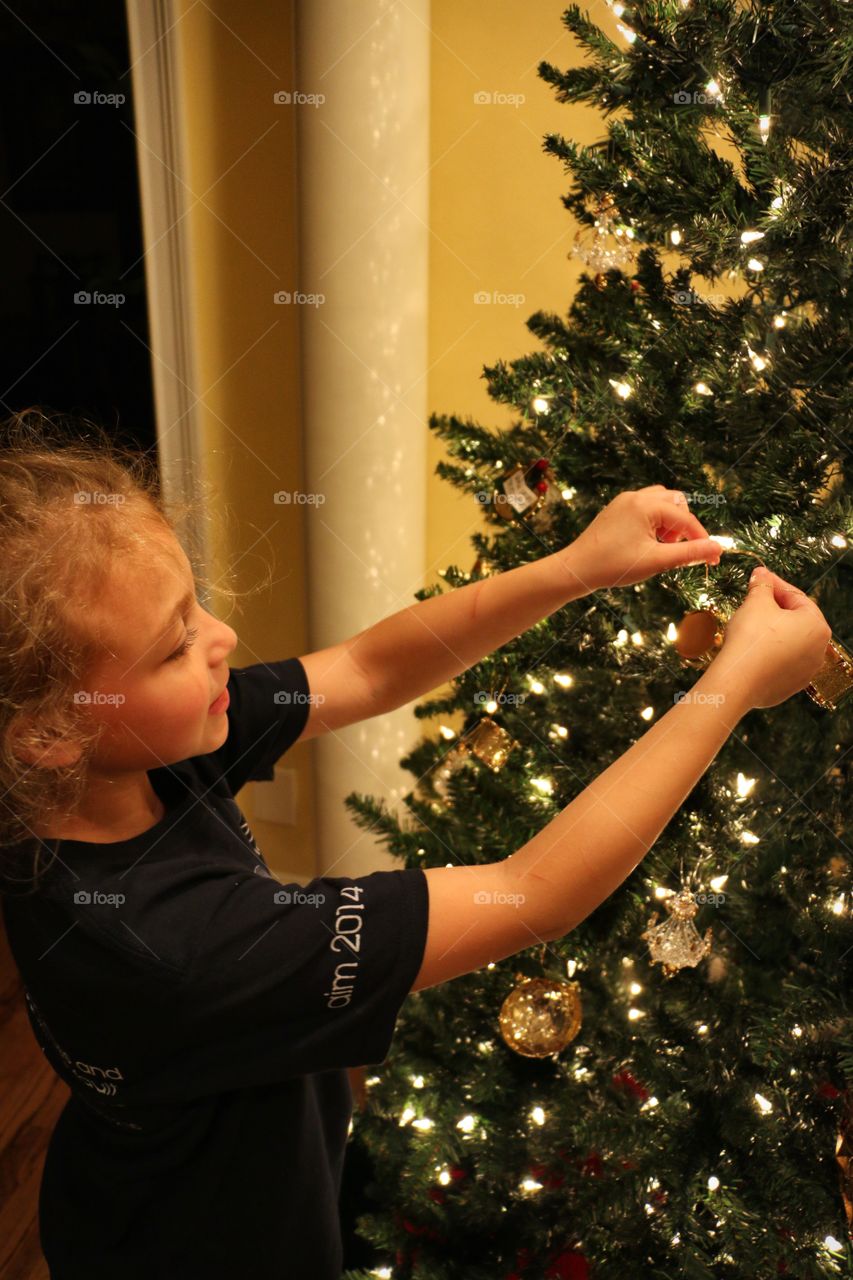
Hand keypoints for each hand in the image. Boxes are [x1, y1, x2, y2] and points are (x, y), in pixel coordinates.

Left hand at [566, 485, 722, 590]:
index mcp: (645, 505)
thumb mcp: (656, 561)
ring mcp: (624, 502)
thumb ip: (689, 553)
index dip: (701, 538)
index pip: (685, 518)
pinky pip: (645, 508)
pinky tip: (647, 544)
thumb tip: (717, 549)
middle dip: (683, 526)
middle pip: (675, 502)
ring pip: (660, 503)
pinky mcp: (616, 510)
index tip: (712, 559)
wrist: (577, 569)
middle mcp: (635, 496)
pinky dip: (654, 522)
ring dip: (669, 522)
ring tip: (662, 547)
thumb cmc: (614, 566)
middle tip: (677, 550)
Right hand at [712, 566, 831, 709]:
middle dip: (775, 608)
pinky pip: (780, 662)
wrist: (737, 680)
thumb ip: (762, 584)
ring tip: (750, 624)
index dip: (775, 584)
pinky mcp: (790, 686)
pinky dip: (769, 653)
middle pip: (795, 621)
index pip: (797, 598)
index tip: (759, 577)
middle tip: (754, 599)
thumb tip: (761, 573)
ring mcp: (806, 671)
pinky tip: (751, 648)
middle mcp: (818, 650)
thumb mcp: (756, 602)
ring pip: (788, 643)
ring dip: (772, 631)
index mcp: (817, 626)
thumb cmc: (751, 638)